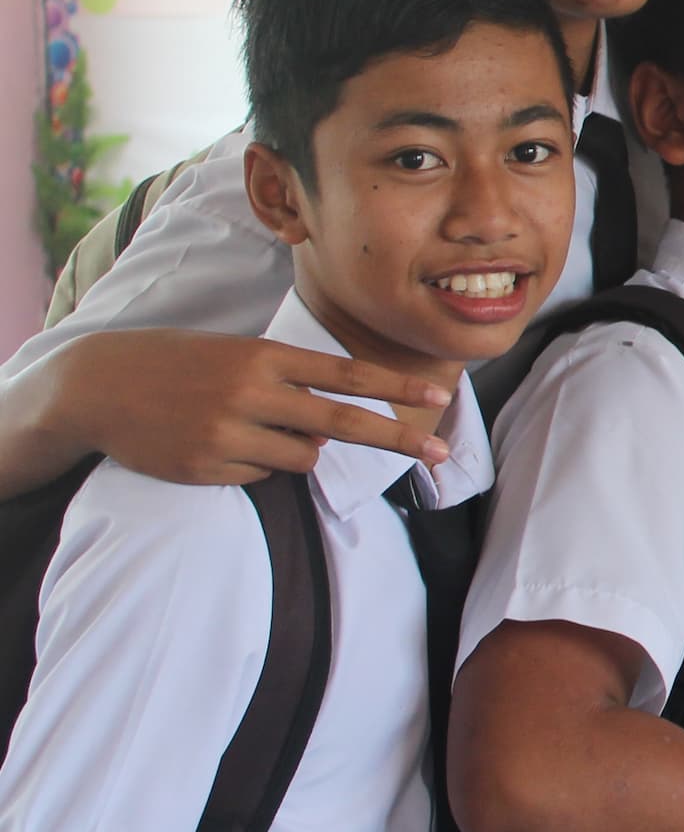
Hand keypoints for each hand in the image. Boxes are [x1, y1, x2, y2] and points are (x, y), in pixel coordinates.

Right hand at [47, 329, 450, 484]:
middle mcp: (252, 393)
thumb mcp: (235, 354)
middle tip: (438, 455)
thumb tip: (333, 428)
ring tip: (248, 429)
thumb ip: (288, 382)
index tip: (441, 394)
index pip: (346, 373)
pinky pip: (260, 477)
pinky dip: (253, 466)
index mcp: (263, 356)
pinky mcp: (207, 467)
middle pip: (343, 422)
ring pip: (302, 458)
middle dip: (397, 439)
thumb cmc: (177, 364)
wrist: (95, 386)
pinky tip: (215, 444)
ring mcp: (229, 432)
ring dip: (295, 451)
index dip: (397, 386)